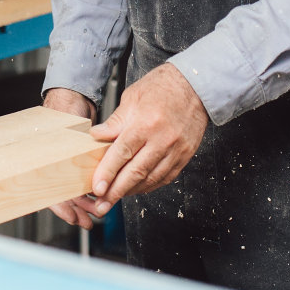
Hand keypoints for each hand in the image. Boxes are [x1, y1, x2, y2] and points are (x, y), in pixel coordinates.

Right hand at [42, 88, 105, 229]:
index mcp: (42, 160)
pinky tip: (98, 197)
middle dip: (76, 210)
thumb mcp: (64, 130)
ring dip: (84, 203)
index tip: (73, 217)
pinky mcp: (78, 160)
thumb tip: (71, 166)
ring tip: (96, 212)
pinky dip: (90, 189)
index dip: (61, 207)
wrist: (73, 96)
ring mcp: (66, 163)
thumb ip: (67, 147)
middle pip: (63, 194)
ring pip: (73, 190)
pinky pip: (81, 180)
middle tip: (88, 220)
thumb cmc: (63, 108)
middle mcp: (53, 164)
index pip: (49, 190)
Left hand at [86, 62, 207, 212]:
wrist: (194, 85)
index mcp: (146, 123)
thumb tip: (95, 138)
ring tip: (115, 199)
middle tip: (102, 205)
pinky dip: (149, 186)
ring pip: (151, 179)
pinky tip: (136, 189)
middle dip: (116, 191)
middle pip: (136, 172)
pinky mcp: (184, 156)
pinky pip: (165, 177)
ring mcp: (176, 150)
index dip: (108, 173)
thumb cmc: (162, 87)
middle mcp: (162, 139)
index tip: (97, 188)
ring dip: (131, 191)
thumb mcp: (132, 98)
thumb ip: (114, 122)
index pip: (122, 153)